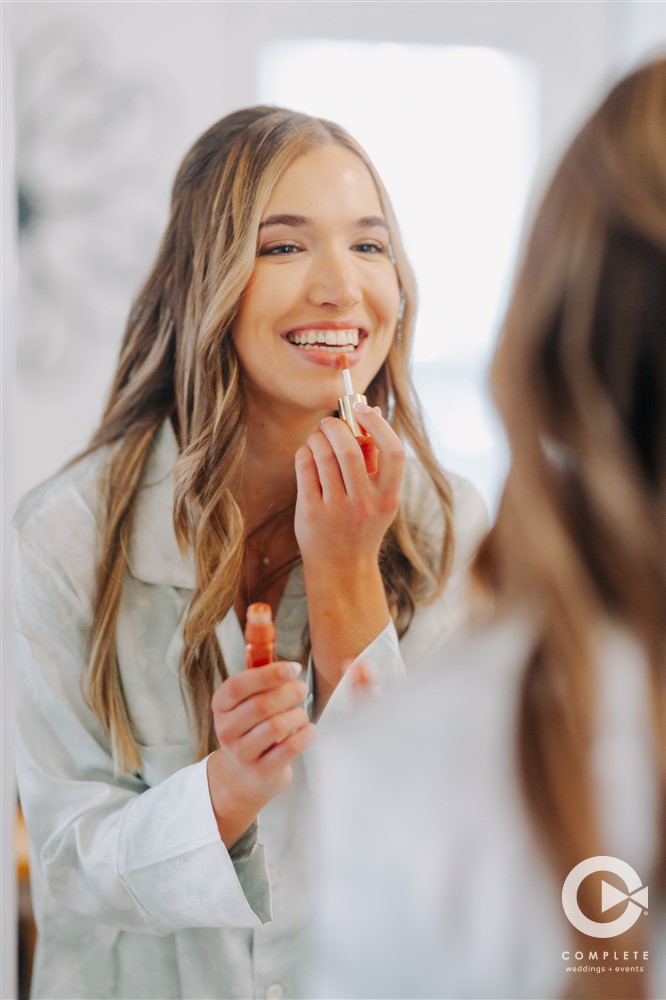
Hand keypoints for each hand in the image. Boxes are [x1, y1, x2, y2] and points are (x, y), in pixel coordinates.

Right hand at [206, 661, 315, 846]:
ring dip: (298, 714)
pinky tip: (308, 730)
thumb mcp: (247, 700)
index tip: (294, 667)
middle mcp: (226, 730)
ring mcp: (242, 754)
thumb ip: (258, 669)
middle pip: (260, 705)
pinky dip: (305, 735)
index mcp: (221, 706)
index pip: (239, 685)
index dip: (269, 674)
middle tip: (302, 688)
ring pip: (276, 726)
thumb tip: (263, 618)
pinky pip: (289, 749)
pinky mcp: (261, 772)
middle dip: (289, 692)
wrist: (243, 776)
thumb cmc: (252, 726)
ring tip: (301, 713)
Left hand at [294, 404, 404, 574]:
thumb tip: (370, 412)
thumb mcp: (380, 500)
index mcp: (388, 497)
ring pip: (323, 454)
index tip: (363, 409)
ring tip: (317, 440)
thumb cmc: (362, 525)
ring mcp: (336, 509)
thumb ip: (376, 462)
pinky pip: (304, 466)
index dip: (378, 424)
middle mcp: (364, 503)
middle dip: (336, 425)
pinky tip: (308, 455)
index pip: (393, 451)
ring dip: (317, 438)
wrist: (341, 568)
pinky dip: (305, 453)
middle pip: (349, 448)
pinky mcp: (311, 511)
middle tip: (330, 423)